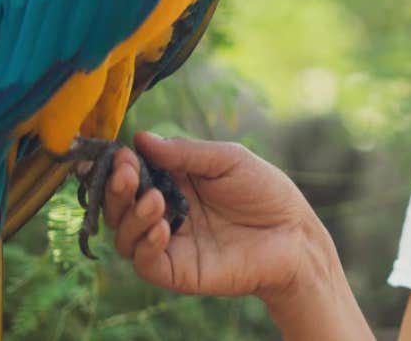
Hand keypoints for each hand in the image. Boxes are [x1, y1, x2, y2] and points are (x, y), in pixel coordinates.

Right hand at [101, 132, 333, 306]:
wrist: (294, 233)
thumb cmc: (265, 192)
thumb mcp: (228, 160)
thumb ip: (186, 153)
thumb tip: (141, 138)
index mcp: (173, 181)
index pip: (132, 175)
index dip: (121, 165)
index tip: (121, 154)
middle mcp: (165, 212)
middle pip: (119, 206)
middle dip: (116, 189)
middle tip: (125, 173)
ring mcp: (170, 243)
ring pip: (124, 236)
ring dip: (130, 216)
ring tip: (153, 199)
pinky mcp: (177, 271)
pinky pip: (145, 263)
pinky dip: (145, 244)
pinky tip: (163, 227)